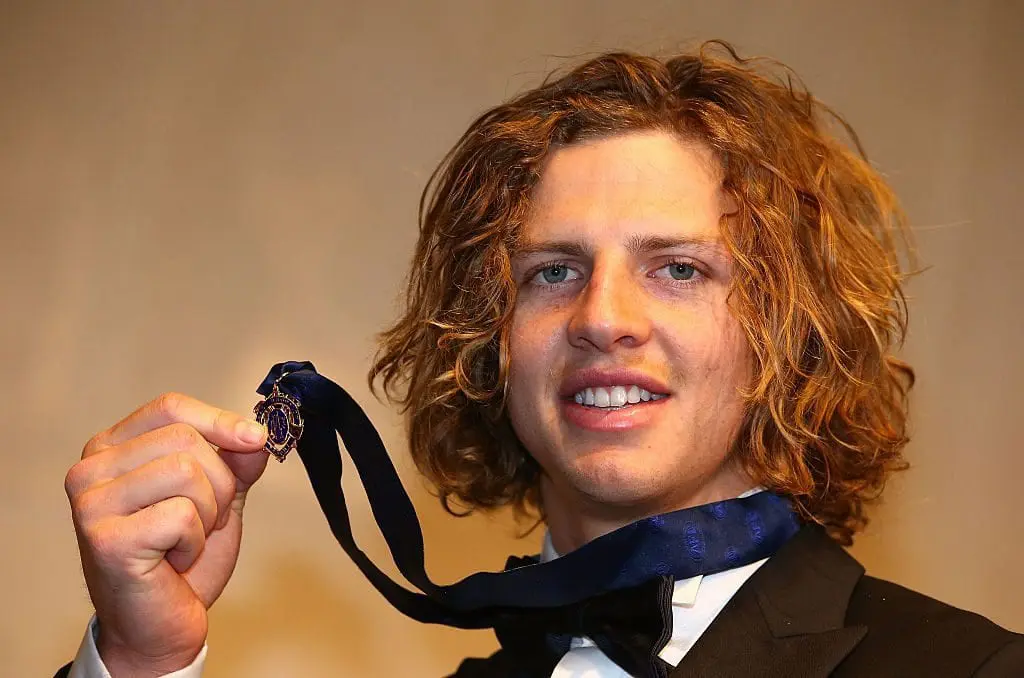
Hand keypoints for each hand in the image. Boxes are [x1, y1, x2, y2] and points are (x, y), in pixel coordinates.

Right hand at [64, 392, 269, 676]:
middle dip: (219, 483)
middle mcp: (91, 470)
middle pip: (186, 440)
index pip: (170, 407)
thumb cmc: (179, 559)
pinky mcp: (106, 539)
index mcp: (111, 448)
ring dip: (208, 514)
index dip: (219, 420)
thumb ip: (236, 460)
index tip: (256, 439)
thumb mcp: (216, 496)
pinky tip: (173, 561)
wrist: (159, 626)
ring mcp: (92, 504)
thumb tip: (256, 435)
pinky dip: (195, 542)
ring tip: (185, 540)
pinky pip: (182, 516)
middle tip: (203, 520)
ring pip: (188, 473)